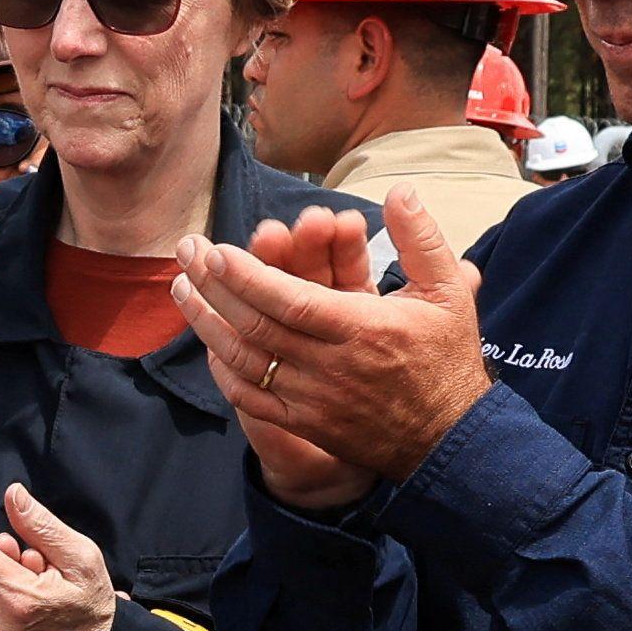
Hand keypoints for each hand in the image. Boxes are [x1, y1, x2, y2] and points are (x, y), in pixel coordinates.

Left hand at [174, 193, 489, 507]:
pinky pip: (250, 396)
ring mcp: (312, 398)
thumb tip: (400, 191)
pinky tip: (206, 342)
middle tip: (186, 252)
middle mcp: (331, 366)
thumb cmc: (446, 358)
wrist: (450, 438)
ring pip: (244, 359)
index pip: (290, 301)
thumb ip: (420, 240)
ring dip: (206, 322)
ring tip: (181, 287)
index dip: (248, 277)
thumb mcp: (449, 293)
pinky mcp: (302, 422)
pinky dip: (223, 370)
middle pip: (256, 325)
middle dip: (214, 286)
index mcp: (364, 329)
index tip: (217, 251)